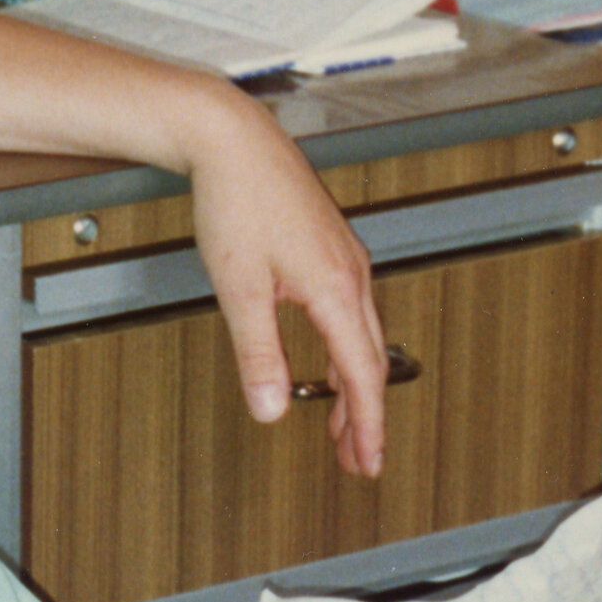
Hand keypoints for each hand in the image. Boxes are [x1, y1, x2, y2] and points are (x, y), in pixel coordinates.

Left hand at [186, 92, 389, 475]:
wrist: (232, 139)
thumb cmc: (237, 198)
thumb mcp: (240, 288)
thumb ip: (259, 354)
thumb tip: (271, 407)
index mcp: (336, 287)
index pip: (361, 374)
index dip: (368, 426)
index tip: (369, 463)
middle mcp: (350, 273)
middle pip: (369, 361)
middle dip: (365, 417)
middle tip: (357, 460)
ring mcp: (344, 259)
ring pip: (362, 338)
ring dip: (356, 386)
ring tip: (343, 425)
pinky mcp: (330, 248)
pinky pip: (352, 314)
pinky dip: (347, 350)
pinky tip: (330, 361)